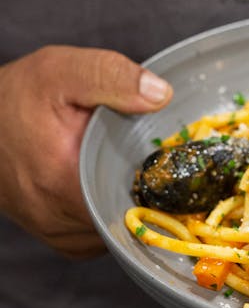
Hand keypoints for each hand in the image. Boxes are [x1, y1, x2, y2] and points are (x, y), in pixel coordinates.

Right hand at [0, 45, 172, 257]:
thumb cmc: (16, 96)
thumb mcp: (63, 71)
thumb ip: (112, 77)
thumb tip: (161, 95)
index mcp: (63, 183)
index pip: (135, 204)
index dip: (161, 185)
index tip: (172, 165)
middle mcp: (56, 218)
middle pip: (128, 219)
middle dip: (149, 194)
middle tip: (156, 163)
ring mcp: (56, 232)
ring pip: (116, 230)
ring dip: (129, 203)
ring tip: (129, 169)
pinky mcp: (56, 236)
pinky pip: (100, 236)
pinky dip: (112, 212)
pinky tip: (111, 183)